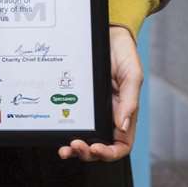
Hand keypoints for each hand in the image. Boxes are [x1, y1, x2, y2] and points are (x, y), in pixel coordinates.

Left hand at [59, 26, 140, 162]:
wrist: (106, 33)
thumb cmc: (123, 53)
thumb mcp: (132, 74)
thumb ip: (129, 101)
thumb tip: (122, 126)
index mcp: (124, 114)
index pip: (120, 144)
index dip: (110, 153)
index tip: (97, 148)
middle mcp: (107, 115)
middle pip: (99, 146)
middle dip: (87, 152)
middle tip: (75, 146)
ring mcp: (90, 110)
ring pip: (83, 137)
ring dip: (74, 147)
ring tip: (65, 148)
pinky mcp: (76, 100)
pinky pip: (69, 119)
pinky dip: (63, 128)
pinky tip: (55, 130)